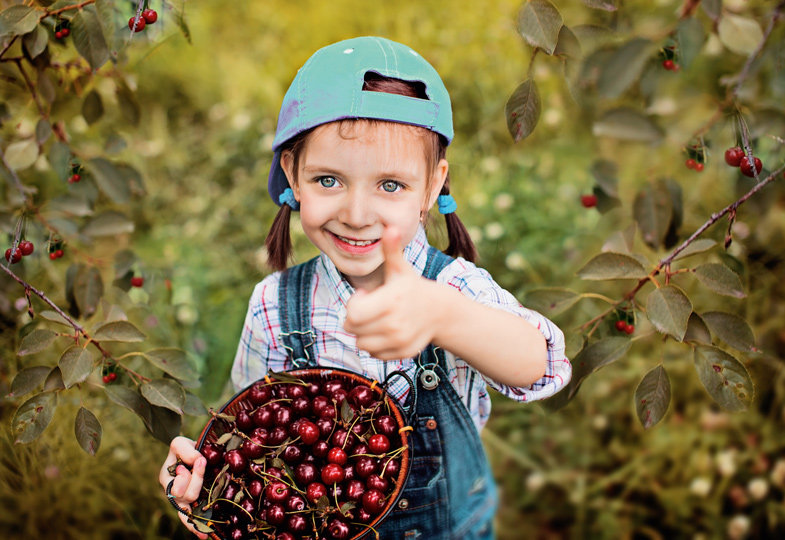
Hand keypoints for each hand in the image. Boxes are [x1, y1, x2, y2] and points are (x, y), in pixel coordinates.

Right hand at [158, 436, 207, 538]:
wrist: (189, 454)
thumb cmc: (184, 449)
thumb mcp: (180, 443)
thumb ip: (187, 450)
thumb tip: (198, 461)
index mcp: (166, 478)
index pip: (179, 482)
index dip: (194, 473)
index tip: (201, 460)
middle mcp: (171, 492)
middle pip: (186, 496)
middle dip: (198, 483)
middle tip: (205, 471)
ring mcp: (180, 500)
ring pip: (188, 511)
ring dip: (199, 512)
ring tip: (208, 523)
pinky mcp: (190, 504)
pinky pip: (189, 520)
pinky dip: (195, 528)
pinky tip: (204, 535)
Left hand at [344, 226, 438, 358]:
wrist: (440, 311)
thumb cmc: (413, 287)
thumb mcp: (401, 269)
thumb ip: (392, 250)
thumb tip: (391, 227)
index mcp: (391, 301)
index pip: (352, 314)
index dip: (355, 304)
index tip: (366, 296)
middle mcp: (395, 324)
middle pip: (353, 329)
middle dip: (357, 318)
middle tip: (372, 308)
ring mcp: (399, 341)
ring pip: (361, 345)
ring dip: (364, 333)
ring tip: (379, 320)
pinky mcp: (402, 354)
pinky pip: (374, 355)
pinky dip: (376, 345)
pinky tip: (386, 332)